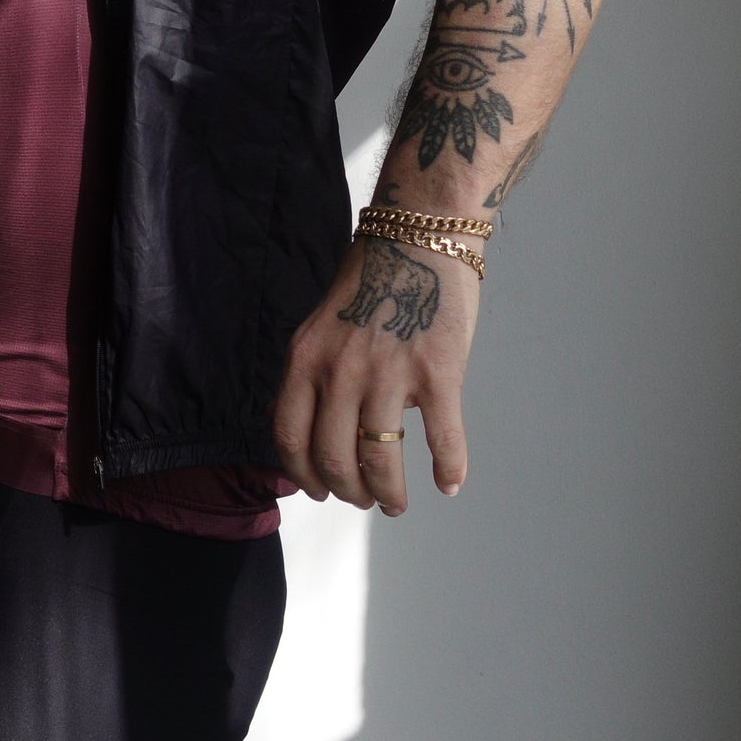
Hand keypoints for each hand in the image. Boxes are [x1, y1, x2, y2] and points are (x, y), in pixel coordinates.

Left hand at [272, 237, 479, 514]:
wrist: (419, 236)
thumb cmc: (372, 281)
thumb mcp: (320, 327)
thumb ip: (314, 375)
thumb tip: (316, 429)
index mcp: (304, 362)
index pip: (291, 439)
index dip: (304, 475)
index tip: (320, 491)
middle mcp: (339, 373)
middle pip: (334, 458)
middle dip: (349, 492)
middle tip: (364, 501)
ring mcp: (388, 374)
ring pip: (381, 459)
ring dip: (389, 493)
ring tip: (395, 504)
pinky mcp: (437, 373)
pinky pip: (442, 437)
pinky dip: (448, 469)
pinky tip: (448, 485)